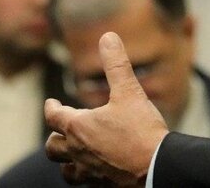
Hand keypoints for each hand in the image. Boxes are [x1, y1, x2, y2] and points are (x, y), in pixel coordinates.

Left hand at [44, 32, 168, 185]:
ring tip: (71, 153)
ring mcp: (89, 172)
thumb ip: (116, 64)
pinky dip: (82, 174)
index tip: (51, 103)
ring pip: (65, 169)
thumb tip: (108, 37)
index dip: (51, 107)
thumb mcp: (129, 91)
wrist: (157, 169)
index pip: (53, 116)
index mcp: (79, 128)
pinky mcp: (101, 185)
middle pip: (52, 147)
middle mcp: (78, 152)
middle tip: (61, 128)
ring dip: (65, 160)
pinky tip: (92, 169)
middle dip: (54, 136)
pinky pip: (83, 182)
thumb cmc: (142, 131)